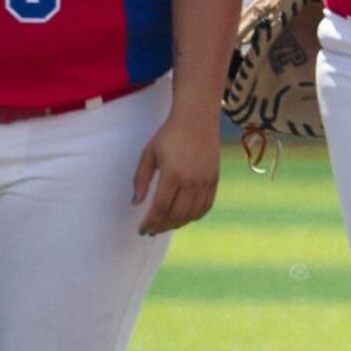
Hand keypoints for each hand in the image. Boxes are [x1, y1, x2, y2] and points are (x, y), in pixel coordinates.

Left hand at [132, 109, 219, 235]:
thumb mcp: (149, 153)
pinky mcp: (214, 181)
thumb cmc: (169, 135)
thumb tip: (136, 202)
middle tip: (151, 230)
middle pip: (176, 215)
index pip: (160, 208)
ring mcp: (205, 182)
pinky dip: (194, 217)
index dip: (150, 222)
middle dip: (161, 226)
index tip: (142, 229)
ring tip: (165, 225)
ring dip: (176, 224)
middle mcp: (191, 182)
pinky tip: (183, 217)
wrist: (197, 119)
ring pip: (191, 214)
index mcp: (173, 175)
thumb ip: (141, 179)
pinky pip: (205, 207)